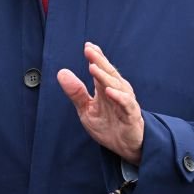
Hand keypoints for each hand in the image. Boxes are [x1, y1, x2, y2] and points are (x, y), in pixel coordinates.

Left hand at [57, 43, 144, 165]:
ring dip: (104, 76)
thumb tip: (61, 73)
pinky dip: (118, 97)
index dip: (96, 57)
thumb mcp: (86, 109)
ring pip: (116, 85)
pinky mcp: (131, 114)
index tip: (87, 46)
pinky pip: (126, 103)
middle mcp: (117, 91)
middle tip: (89, 50)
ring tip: (93, 68)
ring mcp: (125, 101)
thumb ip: (76, 92)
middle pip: (108, 73)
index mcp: (105, 88)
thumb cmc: (107, 125)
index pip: (101, 69)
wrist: (124, 147)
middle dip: (99, 61)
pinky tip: (109, 91)